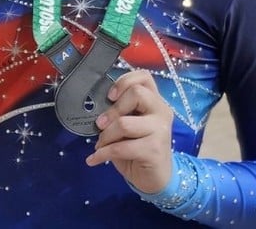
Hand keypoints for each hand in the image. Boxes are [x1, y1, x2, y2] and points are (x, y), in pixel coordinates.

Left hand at [85, 70, 173, 193]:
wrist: (156, 179)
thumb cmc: (138, 149)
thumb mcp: (129, 127)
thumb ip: (121, 113)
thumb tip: (97, 111)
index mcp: (155, 101)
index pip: (144, 77)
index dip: (124, 81)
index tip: (110, 96)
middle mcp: (161, 111)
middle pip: (136, 93)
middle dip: (112, 110)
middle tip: (100, 124)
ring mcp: (160, 130)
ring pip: (124, 123)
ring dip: (105, 136)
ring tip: (100, 145)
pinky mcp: (154, 150)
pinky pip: (121, 147)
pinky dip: (102, 154)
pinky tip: (94, 159)